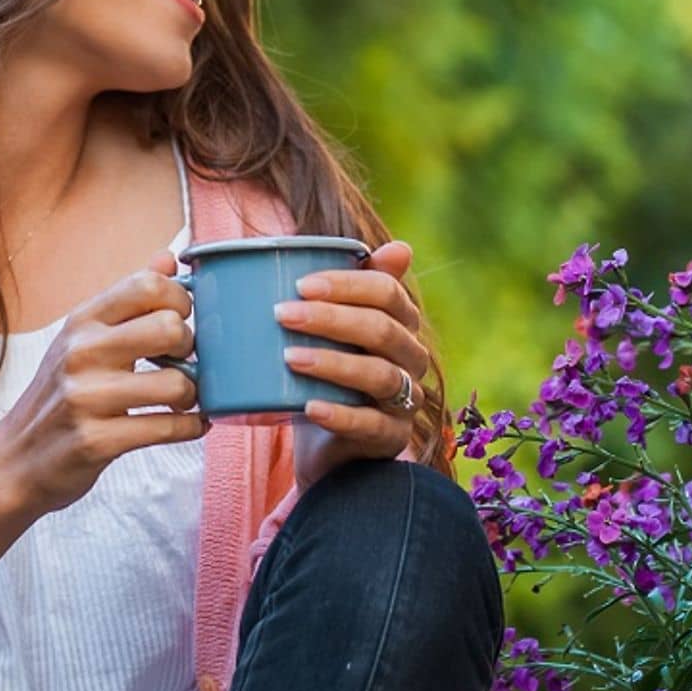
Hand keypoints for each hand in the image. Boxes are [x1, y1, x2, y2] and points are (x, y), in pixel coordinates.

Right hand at [0, 249, 206, 517]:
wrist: (14, 462)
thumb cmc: (59, 397)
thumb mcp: (81, 340)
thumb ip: (127, 300)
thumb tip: (168, 258)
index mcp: (81, 322)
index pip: (148, 284)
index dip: (180, 301)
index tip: (180, 322)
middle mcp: (80, 353)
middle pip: (170, 328)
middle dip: (192, 349)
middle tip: (183, 363)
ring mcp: (86, 398)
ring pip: (177, 384)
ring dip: (193, 396)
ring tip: (182, 400)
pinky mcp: (97, 441)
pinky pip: (169, 428)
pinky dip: (191, 427)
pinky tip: (188, 425)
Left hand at [281, 240, 428, 487]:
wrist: (321, 446)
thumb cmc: (321, 374)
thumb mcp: (321, 329)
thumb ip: (332, 288)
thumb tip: (388, 244)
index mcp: (398, 322)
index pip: (387, 292)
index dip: (348, 284)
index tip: (300, 283)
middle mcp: (409, 358)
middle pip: (382, 330)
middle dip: (331, 318)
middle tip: (282, 314)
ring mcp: (403, 400)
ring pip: (380, 375)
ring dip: (334, 362)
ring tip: (290, 356)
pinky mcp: (389, 438)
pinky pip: (372, 425)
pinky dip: (340, 414)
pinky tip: (310, 406)